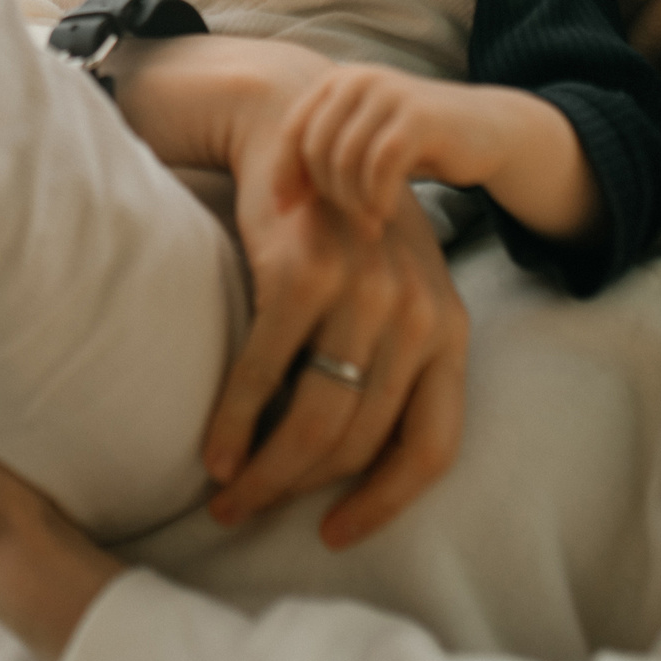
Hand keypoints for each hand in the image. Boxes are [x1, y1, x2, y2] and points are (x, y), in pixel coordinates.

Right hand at [204, 104, 468, 546]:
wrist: (301, 128)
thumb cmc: (343, 227)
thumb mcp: (396, 289)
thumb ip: (392, 362)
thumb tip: (353, 460)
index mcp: (448, 328)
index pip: (433, 445)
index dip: (385, 503)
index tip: (335, 533)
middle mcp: (415, 314)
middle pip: (359, 441)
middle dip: (300, 491)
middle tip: (249, 514)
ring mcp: (360, 293)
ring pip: (313, 419)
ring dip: (264, 473)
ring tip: (227, 497)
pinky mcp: (301, 274)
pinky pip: (264, 373)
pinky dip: (234, 424)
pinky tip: (213, 455)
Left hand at [281, 64, 471, 239]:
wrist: (486, 129)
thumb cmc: (414, 144)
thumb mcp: (362, 144)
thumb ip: (323, 160)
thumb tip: (278, 202)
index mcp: (337, 81)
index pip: (293, 131)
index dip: (285, 173)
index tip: (288, 210)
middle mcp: (359, 78)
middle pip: (316, 148)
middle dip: (327, 194)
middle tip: (351, 222)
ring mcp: (389, 93)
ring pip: (346, 160)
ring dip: (354, 203)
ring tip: (370, 225)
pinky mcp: (418, 117)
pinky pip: (380, 166)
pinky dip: (378, 198)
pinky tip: (386, 213)